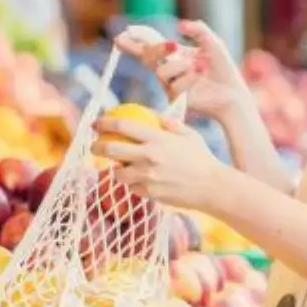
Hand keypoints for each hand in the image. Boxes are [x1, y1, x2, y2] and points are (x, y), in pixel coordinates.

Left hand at [92, 116, 223, 210]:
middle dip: (97, 146)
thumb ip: (169, 123)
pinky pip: (132, 187)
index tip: (97, 123)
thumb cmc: (201, 158)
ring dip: (116, 168)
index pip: (123, 126)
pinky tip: (139, 180)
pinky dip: (133, 183)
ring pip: (118, 172)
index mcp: (158, 139)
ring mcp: (147, 177)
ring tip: (120, 165)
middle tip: (95, 145)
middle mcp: (149, 156)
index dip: (105, 122)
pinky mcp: (149, 193)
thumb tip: (152, 114)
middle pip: (111, 149)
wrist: (211, 187)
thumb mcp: (189, 135)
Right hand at [115, 20, 248, 120]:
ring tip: (202, 66)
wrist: (233, 92)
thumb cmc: (223, 69)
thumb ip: (198, 30)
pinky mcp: (176, 98)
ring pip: (161, 72)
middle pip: (148, 57)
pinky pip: (174, 86)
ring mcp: (170, 84)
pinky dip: (190, 77)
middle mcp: (168, 69)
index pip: (148, 46)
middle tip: (173, 45)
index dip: (133, 43)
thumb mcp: (212, 43)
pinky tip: (202, 72)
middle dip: (157, 49)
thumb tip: (179, 25)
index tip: (121, 37)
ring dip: (181, 66)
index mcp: (173, 55)